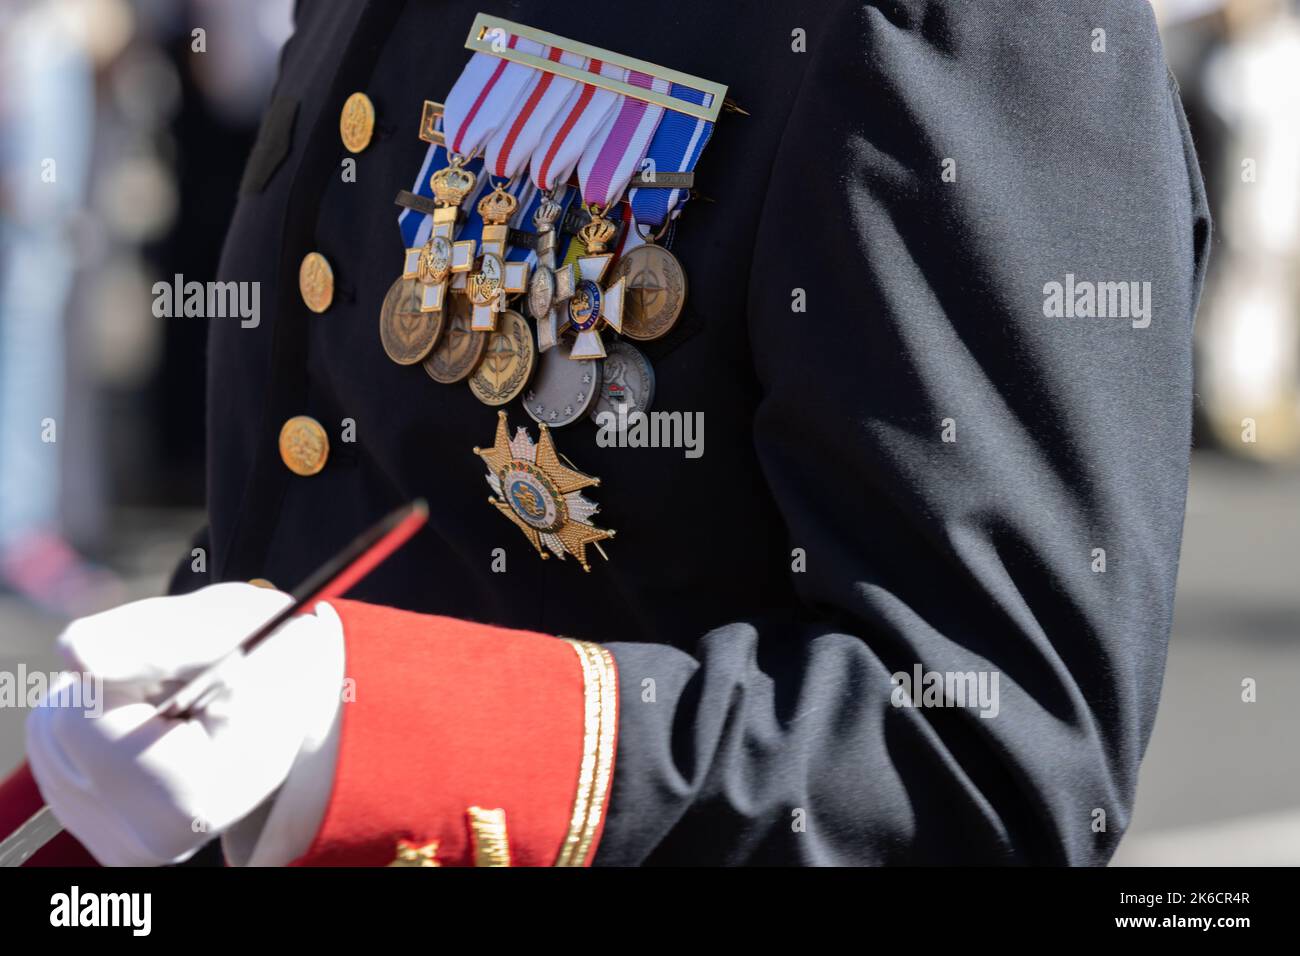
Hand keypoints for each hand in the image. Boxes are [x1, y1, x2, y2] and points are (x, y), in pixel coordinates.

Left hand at [25, 583, 342, 866]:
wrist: (311, 710)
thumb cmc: (277, 663)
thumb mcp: (232, 629)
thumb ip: (153, 637)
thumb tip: (76, 653)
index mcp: (186, 801)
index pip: (83, 715)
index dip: (128, 671)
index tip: (190, 677)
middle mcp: (147, 843)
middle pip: (62, 726)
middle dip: (113, 687)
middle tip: (187, 688)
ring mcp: (124, 847)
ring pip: (54, 737)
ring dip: (106, 703)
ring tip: (179, 708)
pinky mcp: (109, 838)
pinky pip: (61, 756)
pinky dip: (100, 727)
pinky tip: (158, 730)